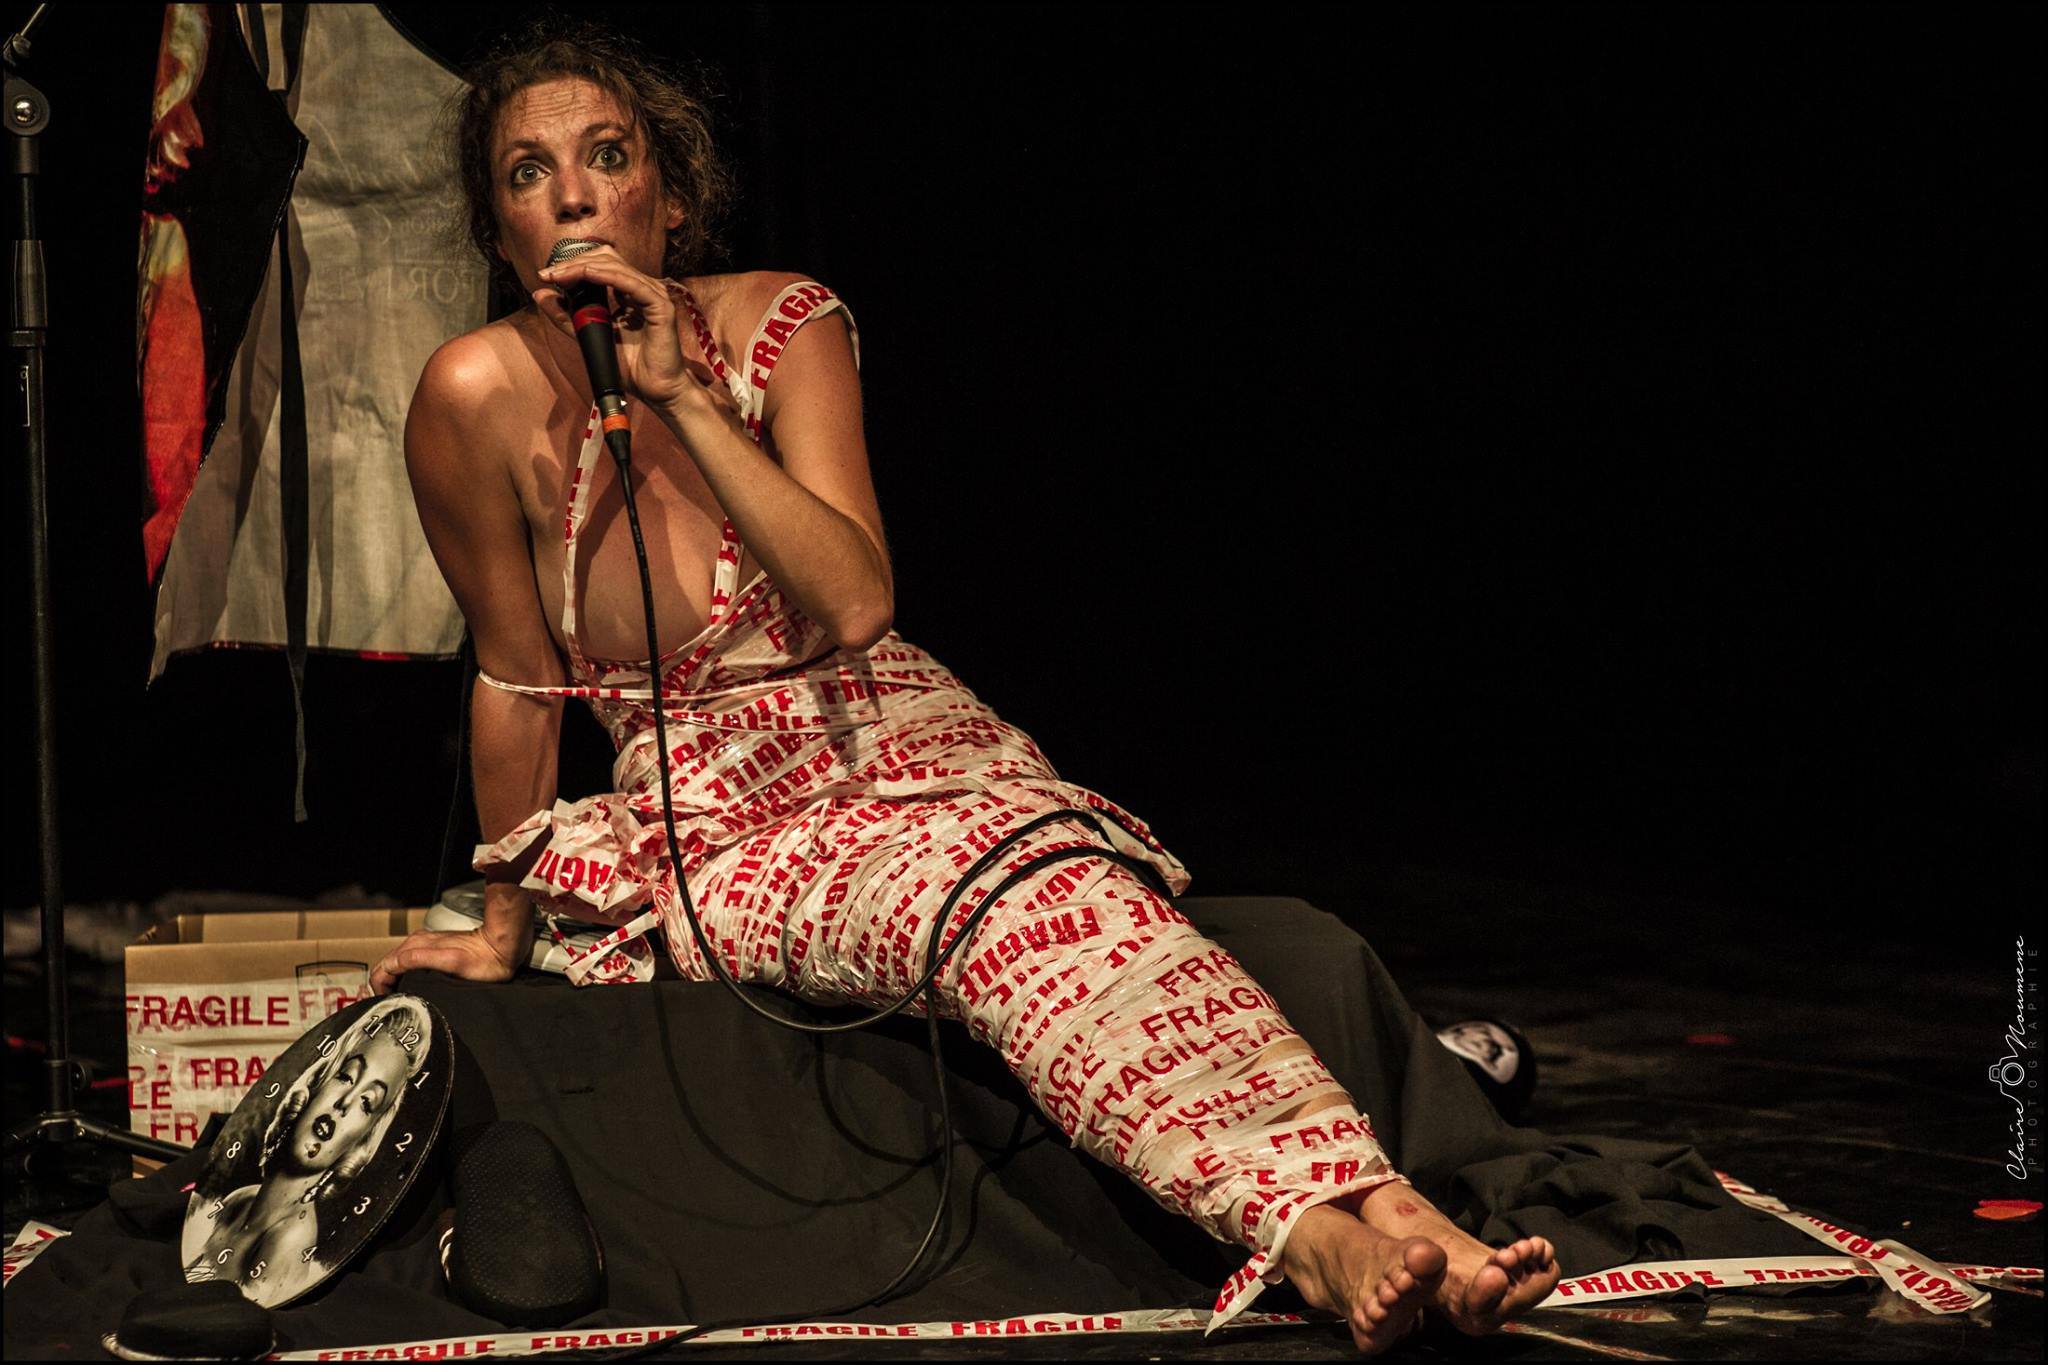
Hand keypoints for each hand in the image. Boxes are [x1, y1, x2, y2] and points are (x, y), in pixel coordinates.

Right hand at [370, 926, 525, 994]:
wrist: (501, 947)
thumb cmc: (482, 960)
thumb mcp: (450, 963)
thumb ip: (419, 960)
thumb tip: (394, 964)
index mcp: (416, 946)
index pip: (382, 968)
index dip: (378, 988)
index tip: (386, 1003)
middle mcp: (416, 943)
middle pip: (386, 967)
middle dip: (382, 986)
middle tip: (390, 1006)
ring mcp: (424, 945)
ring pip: (396, 966)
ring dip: (392, 982)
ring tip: (399, 1001)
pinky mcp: (433, 949)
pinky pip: (408, 964)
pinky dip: (403, 976)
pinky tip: (412, 989)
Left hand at [532, 247, 738, 421]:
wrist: (655, 390)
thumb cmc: (631, 367)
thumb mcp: (588, 336)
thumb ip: (567, 315)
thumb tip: (540, 293)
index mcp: (629, 293)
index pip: (601, 264)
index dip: (574, 264)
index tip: (547, 276)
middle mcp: (642, 288)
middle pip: (607, 258)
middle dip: (574, 262)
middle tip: (549, 274)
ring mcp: (653, 294)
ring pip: (615, 267)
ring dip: (583, 267)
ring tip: (559, 276)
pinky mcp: (660, 305)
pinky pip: (629, 283)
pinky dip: (605, 276)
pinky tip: (585, 275)